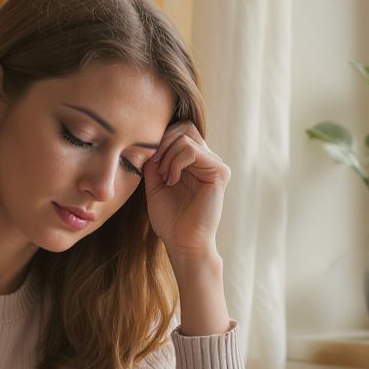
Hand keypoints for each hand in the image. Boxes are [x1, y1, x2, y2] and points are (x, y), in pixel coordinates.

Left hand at [143, 122, 229, 257]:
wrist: (182, 242)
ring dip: (167, 156)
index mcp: (194, 161)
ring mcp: (215, 164)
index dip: (161, 140)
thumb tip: (149, 140)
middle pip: (184, 127)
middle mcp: (207, 159)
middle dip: (162, 143)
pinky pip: (192, 150)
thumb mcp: (155, 184)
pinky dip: (176, 162)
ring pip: (185, 137)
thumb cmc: (169, 218)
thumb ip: (154, 161)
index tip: (150, 162)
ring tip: (165, 178)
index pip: (179, 130)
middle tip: (156, 167)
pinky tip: (172, 180)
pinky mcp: (220, 171)